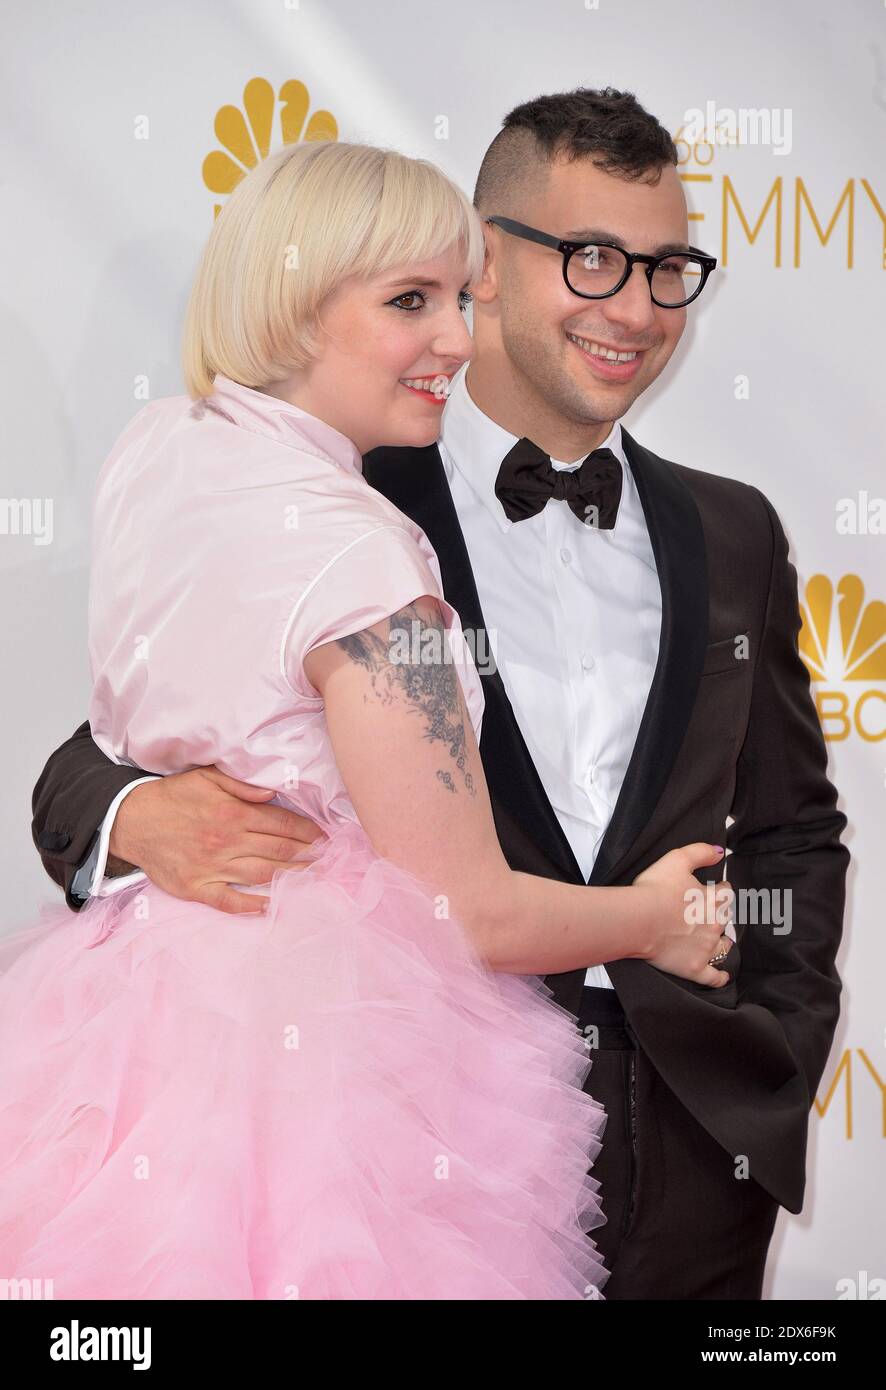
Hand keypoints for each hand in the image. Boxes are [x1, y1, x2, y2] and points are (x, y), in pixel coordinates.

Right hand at [110, 767, 325, 913]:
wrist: (130, 820)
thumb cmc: (172, 797)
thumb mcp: (206, 777)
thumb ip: (241, 784)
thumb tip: (273, 792)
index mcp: (232, 813)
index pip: (281, 823)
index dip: (307, 830)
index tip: (324, 836)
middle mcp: (226, 841)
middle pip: (278, 850)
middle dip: (308, 854)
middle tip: (328, 858)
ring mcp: (212, 867)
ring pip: (262, 875)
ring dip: (292, 877)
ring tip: (314, 877)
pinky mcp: (196, 888)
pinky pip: (230, 902)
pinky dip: (253, 906)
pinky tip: (273, 906)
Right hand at [632, 843, 734, 987]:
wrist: (638, 920)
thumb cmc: (654, 889)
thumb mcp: (677, 859)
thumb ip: (700, 852)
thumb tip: (719, 852)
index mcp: (713, 899)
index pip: (725, 892)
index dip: (720, 888)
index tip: (714, 888)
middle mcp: (714, 925)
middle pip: (725, 918)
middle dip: (720, 913)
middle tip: (707, 912)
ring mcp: (706, 949)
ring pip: (723, 946)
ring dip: (722, 941)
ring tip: (717, 940)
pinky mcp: (694, 967)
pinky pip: (713, 976)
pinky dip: (719, 977)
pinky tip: (723, 977)